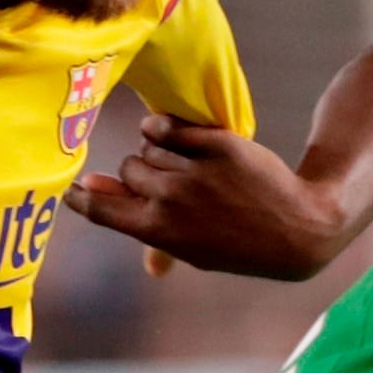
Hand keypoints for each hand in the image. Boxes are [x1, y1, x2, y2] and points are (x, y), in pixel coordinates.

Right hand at [65, 113, 350, 281]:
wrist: (296, 229)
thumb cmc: (234, 242)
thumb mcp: (185, 245)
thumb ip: (136, 218)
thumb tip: (88, 188)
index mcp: (158, 231)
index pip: (101, 209)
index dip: (83, 196)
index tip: (76, 186)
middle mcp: (171, 200)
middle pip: (127, 169)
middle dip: (141, 173)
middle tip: (172, 184)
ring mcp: (194, 171)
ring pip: (149, 146)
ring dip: (160, 151)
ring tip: (186, 164)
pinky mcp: (215, 144)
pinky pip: (169, 127)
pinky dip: (165, 128)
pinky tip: (176, 135)